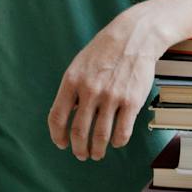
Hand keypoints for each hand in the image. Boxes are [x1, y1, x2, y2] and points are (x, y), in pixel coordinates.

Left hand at [48, 8, 161, 160]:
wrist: (134, 37)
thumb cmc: (104, 52)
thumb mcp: (79, 66)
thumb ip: (72, 91)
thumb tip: (67, 118)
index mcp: (72, 81)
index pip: (57, 117)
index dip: (57, 136)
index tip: (62, 144)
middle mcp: (90, 91)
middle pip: (79, 132)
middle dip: (79, 149)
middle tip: (82, 155)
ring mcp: (111, 97)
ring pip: (101, 137)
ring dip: (97, 150)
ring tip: (97, 154)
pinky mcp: (131, 101)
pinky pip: (122, 132)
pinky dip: (117, 142)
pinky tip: (116, 142)